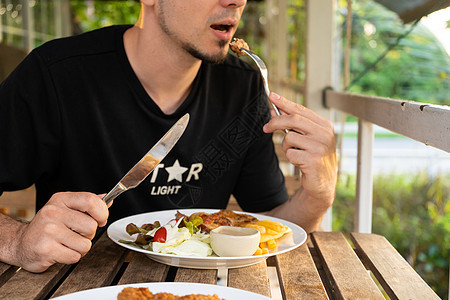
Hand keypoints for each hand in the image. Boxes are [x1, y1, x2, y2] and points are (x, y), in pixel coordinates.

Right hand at [13, 192, 108, 272]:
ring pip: (85, 244)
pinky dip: (71, 257)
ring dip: (80, 248)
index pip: (91, 200)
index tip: (101, 220)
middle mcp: (53, 212)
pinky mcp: (46, 249)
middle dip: (90, 234)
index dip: (102, 212)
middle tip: (77, 234)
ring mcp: (48, 231)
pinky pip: (75, 256)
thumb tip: (108, 200)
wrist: (21, 243)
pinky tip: (60, 251)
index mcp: (60, 199)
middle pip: (91, 226)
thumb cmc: (47, 226)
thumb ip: (87, 205)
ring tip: (67, 243)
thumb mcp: (65, 209)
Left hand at [263, 92, 337, 207]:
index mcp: (325, 126)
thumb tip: (276, 110)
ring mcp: (320, 147)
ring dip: (286, 146)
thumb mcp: (306, 138)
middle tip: (265, 128)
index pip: (301, 110)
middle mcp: (325, 134)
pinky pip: (290, 153)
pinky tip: (300, 163)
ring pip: (289, 138)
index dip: (285, 103)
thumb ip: (294, 125)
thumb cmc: (313, 158)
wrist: (323, 183)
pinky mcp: (313, 160)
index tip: (271, 96)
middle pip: (294, 120)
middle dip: (276, 122)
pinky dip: (290, 158)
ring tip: (296, 153)